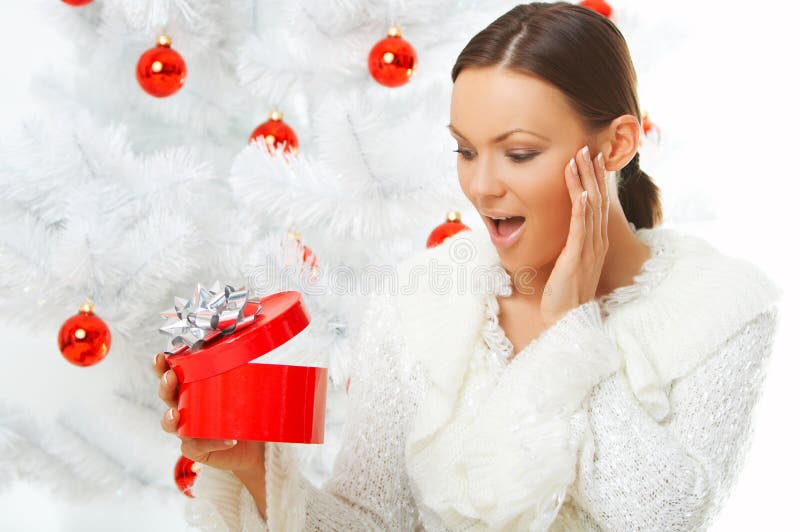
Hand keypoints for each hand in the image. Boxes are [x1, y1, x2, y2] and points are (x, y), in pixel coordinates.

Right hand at [153, 352, 264, 477]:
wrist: (257, 446)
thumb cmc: (247, 411)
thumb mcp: (248, 389)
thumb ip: (250, 372)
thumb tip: (266, 350)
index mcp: (193, 389)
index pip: (172, 374)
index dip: (162, 367)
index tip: (161, 356)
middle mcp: (186, 408)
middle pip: (166, 396)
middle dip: (165, 386)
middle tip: (171, 378)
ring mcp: (188, 430)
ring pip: (169, 424)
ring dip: (170, 418)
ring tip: (176, 414)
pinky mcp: (197, 450)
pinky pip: (194, 448)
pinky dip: (211, 443)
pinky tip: (228, 440)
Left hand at [540, 144, 609, 327]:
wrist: (566, 319)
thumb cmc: (564, 293)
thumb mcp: (568, 262)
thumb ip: (569, 245)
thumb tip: (561, 230)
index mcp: (594, 241)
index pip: (596, 204)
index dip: (594, 180)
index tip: (590, 159)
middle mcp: (596, 242)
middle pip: (597, 200)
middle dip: (592, 172)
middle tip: (588, 148)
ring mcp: (590, 249)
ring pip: (591, 208)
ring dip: (585, 182)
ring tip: (581, 159)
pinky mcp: (578, 257)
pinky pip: (582, 228)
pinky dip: (582, 209)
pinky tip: (582, 193)